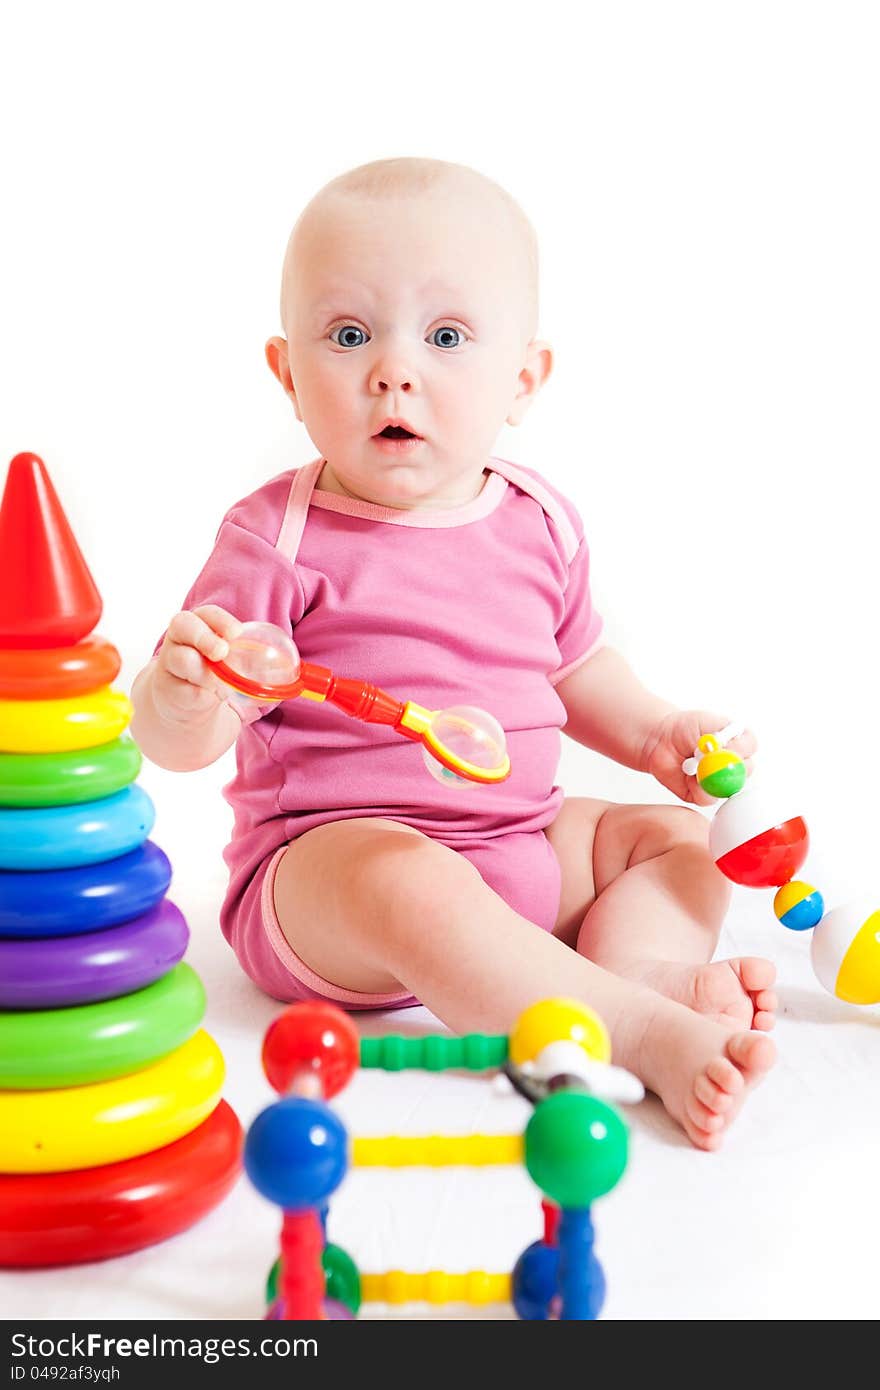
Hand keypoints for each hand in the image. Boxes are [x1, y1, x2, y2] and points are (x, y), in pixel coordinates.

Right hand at [152, 605, 242, 725]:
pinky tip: (211, 697)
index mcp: (199, 624)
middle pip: (182, 624)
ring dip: (204, 672)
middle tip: (221, 652)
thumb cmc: (214, 673)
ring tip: (220, 685)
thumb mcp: (230, 661)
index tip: (236, 632)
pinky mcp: (166, 687)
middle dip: (205, 638)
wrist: (185, 700)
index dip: (221, 620)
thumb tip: (289, 670)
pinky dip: (201, 695)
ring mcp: (169, 661)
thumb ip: (251, 659)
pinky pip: (184, 689)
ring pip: (181, 658)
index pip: (206, 613)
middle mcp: (180, 638)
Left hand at [641, 710, 756, 805]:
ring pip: (728, 786)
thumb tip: (727, 749)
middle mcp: (734, 763)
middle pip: (746, 770)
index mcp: (738, 741)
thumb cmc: (684, 728)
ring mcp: (722, 780)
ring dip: (708, 774)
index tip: (723, 745)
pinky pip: (708, 797)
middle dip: (726, 764)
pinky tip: (687, 774)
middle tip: (705, 756)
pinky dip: (696, 786)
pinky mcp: (706, 794)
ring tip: (691, 761)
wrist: (662, 739)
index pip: (750, 747)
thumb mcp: (704, 721)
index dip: (739, 748)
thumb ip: (720, 732)